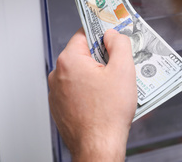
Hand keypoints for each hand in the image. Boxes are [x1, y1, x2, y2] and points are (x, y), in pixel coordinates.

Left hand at [48, 28, 136, 161]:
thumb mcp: (123, 70)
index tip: (114, 36)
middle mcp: (58, 75)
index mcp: (70, 61)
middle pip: (84, 54)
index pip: (85, 34)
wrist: (99, 146)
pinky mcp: (61, 106)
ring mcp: (57, 92)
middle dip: (103, 58)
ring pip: (82, 73)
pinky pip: (78, 89)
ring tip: (114, 87)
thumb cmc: (109, 113)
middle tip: (120, 67)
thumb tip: (113, 34)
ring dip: (98, 75)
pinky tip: (105, 99)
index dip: (103, 34)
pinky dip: (91, 90)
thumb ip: (119, 44)